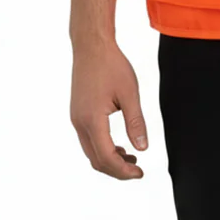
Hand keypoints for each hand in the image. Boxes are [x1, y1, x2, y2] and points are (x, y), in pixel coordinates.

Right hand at [70, 39, 148, 178]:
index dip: (123, 170)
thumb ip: (136, 122)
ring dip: (109, 160)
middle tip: (137, 170)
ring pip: (91, 151)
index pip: (106, 157)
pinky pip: (88, 140)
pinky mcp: (77, 113)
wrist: (91, 46)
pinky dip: (102, 148)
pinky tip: (118, 145)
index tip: (139, 173)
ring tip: (131, 158)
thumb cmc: (111, 65)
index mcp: (92, 120)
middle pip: (96, 160)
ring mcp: (76, 119)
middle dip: (116, 170)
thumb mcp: (129, 93)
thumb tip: (143, 148)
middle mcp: (79, 123)